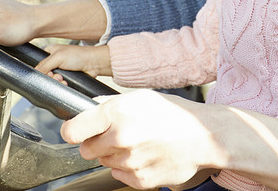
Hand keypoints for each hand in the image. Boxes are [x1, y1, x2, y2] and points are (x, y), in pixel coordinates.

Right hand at [35, 43, 111, 78]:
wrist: (94, 63)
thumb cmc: (78, 55)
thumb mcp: (58, 57)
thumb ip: (45, 65)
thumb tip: (35, 75)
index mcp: (49, 52)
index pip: (37, 64)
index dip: (40, 71)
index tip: (47, 73)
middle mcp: (53, 61)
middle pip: (44, 74)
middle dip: (50, 78)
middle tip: (57, 76)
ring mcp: (59, 69)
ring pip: (51, 81)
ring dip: (56, 82)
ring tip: (63, 79)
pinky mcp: (65, 77)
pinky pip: (58, 85)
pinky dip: (61, 85)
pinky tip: (66, 83)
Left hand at [60, 90, 216, 188]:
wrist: (204, 136)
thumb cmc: (174, 114)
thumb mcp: (141, 97)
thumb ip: (111, 105)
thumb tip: (87, 111)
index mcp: (117, 112)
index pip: (73, 130)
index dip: (72, 130)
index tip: (76, 130)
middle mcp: (121, 137)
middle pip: (86, 150)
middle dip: (96, 143)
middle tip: (117, 134)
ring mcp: (130, 161)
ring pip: (105, 162)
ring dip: (115, 154)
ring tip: (139, 142)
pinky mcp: (139, 180)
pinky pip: (120, 174)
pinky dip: (129, 167)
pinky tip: (146, 155)